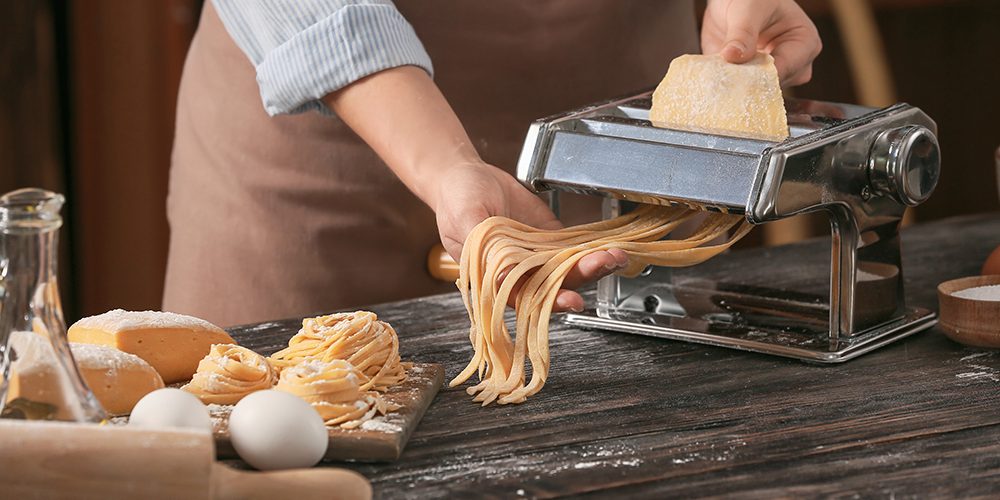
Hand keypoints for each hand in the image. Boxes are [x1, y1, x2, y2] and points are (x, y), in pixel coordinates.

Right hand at [430, 161, 627, 311]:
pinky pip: (572, 247)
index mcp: (493, 278)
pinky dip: (591, 247)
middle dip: (581, 277)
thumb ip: (483, 248)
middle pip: (553, 284)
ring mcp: (536, 256)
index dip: (548, 301)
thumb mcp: (465, 219)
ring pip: (567, 268)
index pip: (523, 297)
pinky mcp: (549, 238)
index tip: (571, 299)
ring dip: (592, 264)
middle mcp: (518, 272)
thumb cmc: (456, 199)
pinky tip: (608, 245)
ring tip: (614, 255)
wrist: (466, 175)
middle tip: (603, 263)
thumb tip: (501, 278)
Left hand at [701, 0, 821, 85]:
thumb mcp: (748, 9)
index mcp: (805, 44)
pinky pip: (739, 93)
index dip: (763, 77)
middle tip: (726, 79)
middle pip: (773, 87)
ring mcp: (771, 75)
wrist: (732, 1)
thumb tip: (733, 55)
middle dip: (749, 85)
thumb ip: (742, 32)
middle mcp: (793, 65)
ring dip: (736, 88)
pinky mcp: (750, 82)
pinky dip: (727, 89)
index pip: (786, 69)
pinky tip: (715, 82)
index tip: (740, 79)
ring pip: (756, 93)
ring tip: (720, 78)